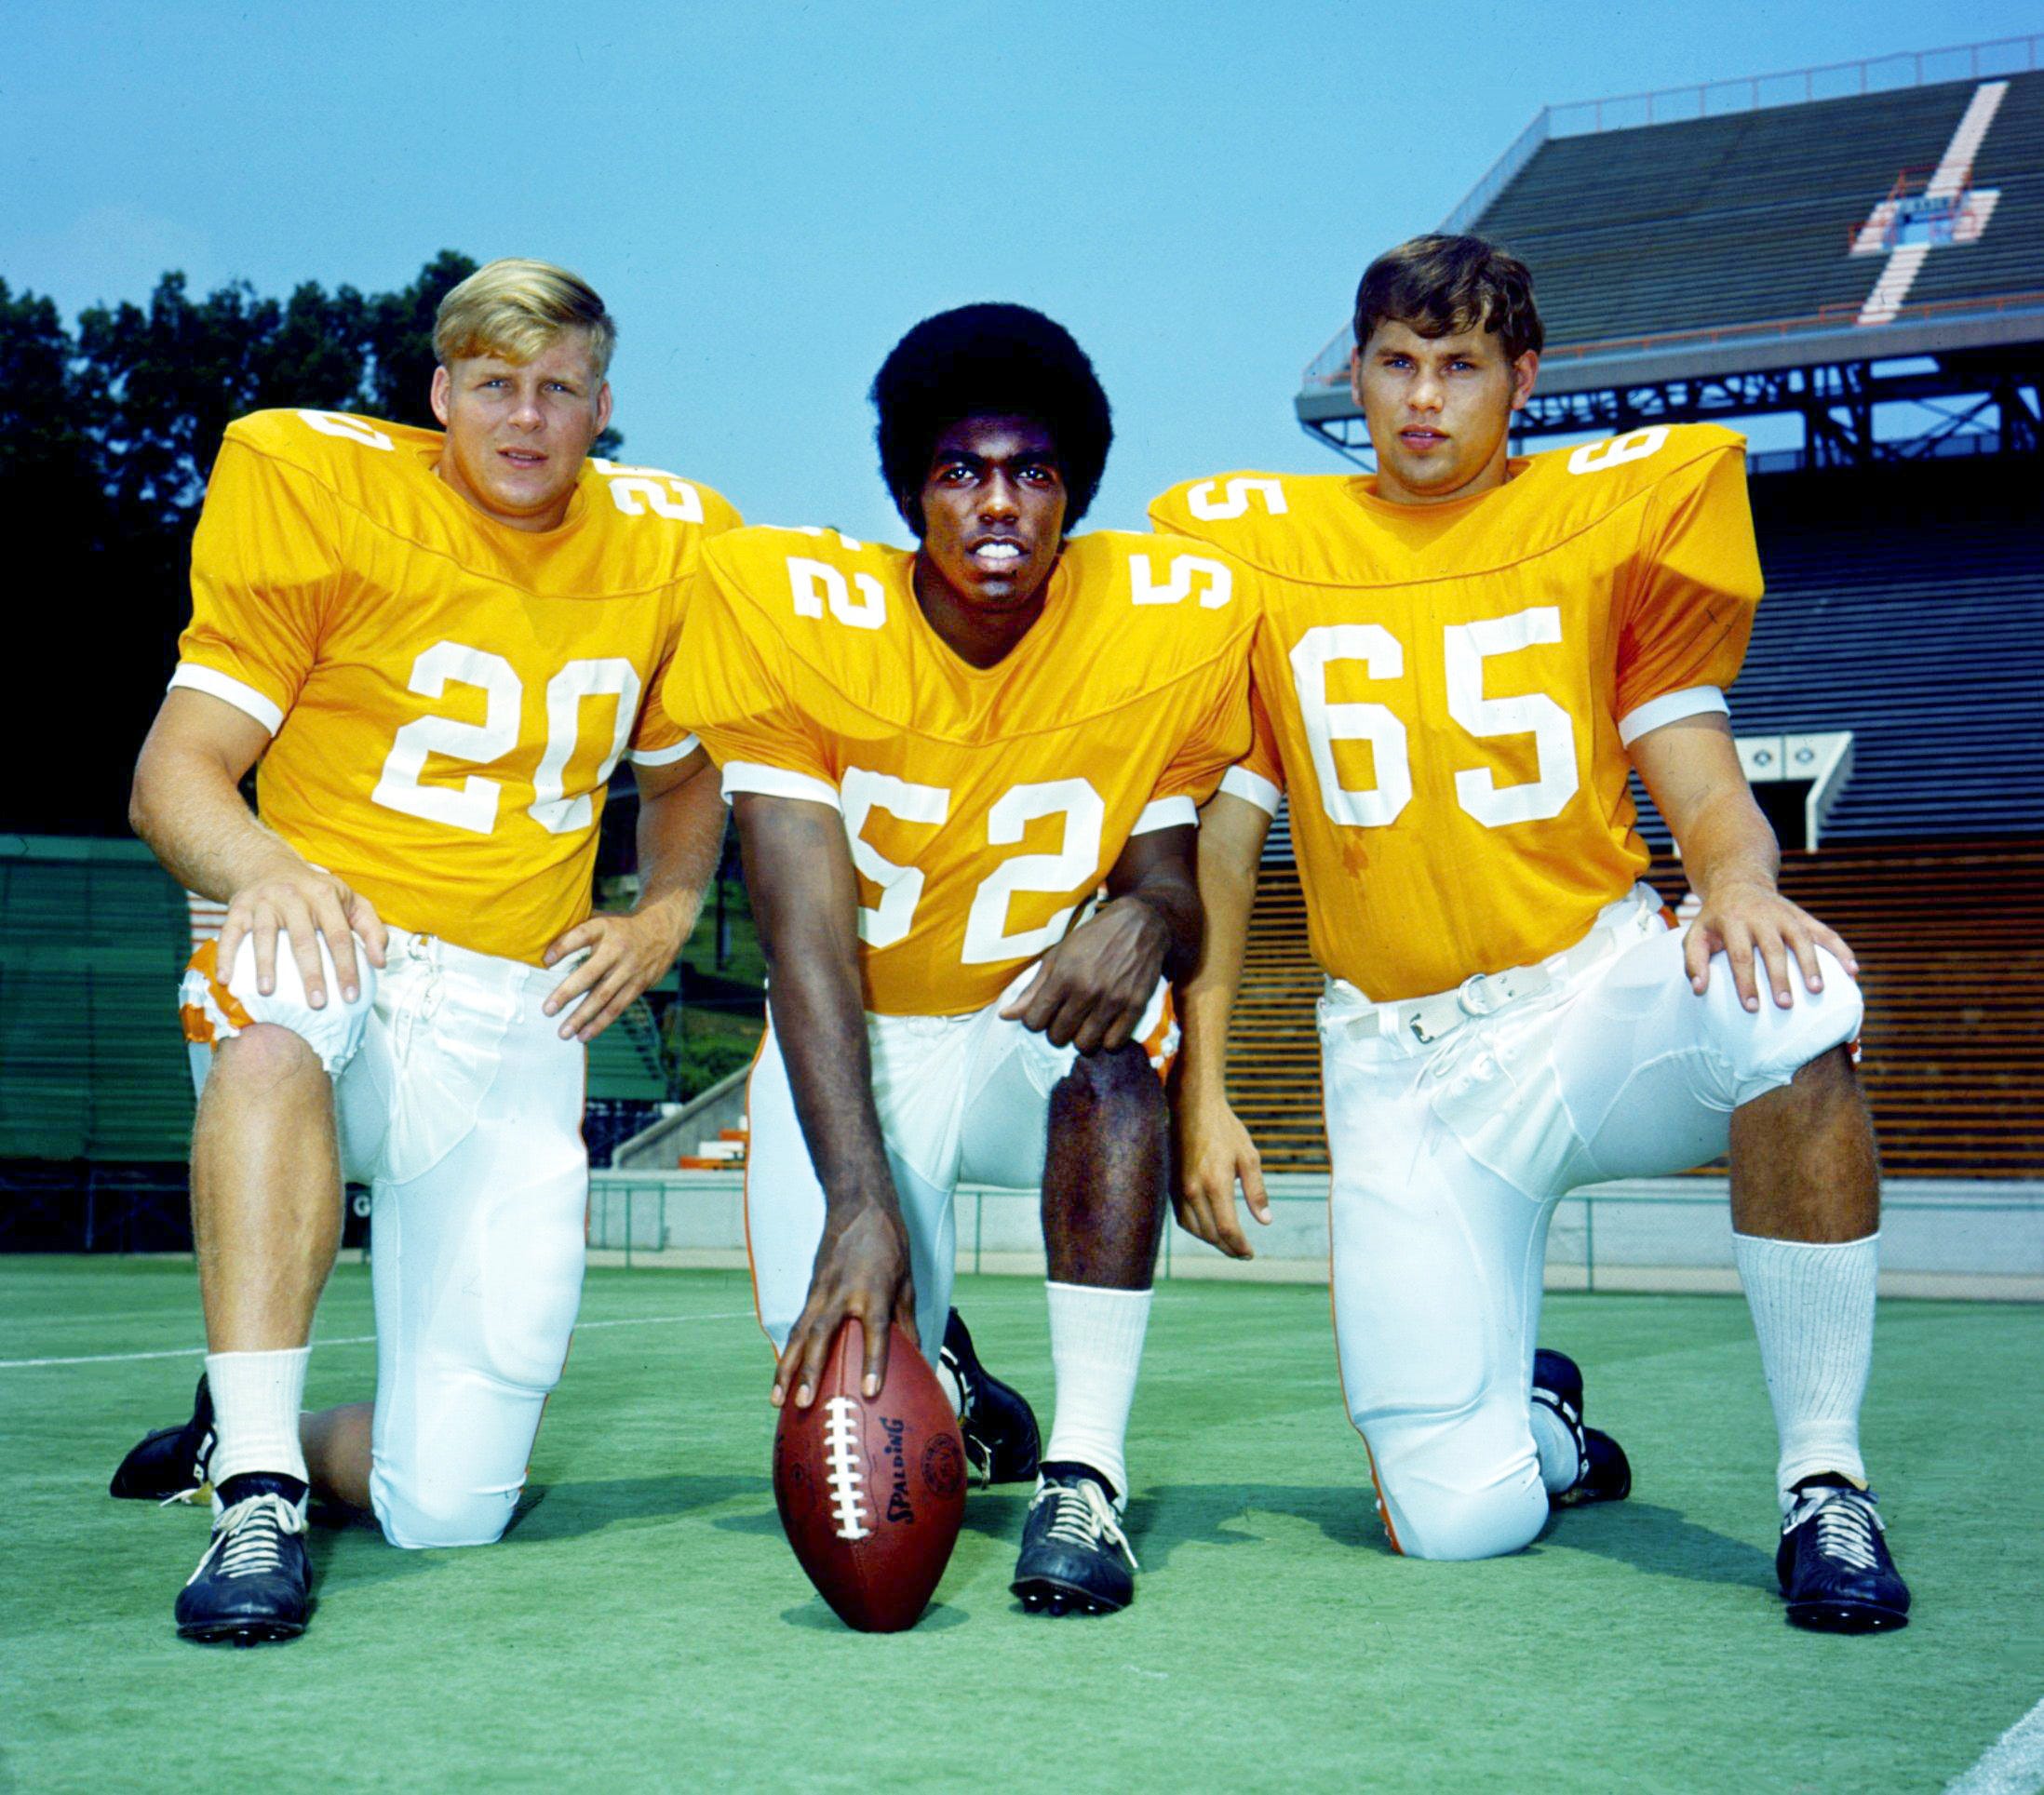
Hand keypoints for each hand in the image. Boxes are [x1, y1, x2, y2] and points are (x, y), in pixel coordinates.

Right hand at [219, 863, 386, 1008]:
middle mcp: (294, 896)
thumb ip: (372, 929)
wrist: (269, 866)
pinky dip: (226, 955)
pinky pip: (230, 933)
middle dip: (311, 973)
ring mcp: (264, 901)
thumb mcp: (351, 901)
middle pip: (303, 939)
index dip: (346, 967)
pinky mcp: (239, 907)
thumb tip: (381, 962)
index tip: (351, 997)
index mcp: (325, 896)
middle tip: (316, 1003)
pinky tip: (226, 979)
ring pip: (264, 935)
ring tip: (267, 992)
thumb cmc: (317, 893)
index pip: (340, 936)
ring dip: (265, 964)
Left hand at [542, 908, 682, 1041]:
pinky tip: (585, 1035)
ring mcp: (630, 969)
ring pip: (604, 996)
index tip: (546, 960)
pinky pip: (618, 1006)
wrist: (664, 929)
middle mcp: (617, 949)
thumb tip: (546, 950)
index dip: (564, 946)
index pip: (581, 935)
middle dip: (567, 993)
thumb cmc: (621, 927)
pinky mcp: (639, 984)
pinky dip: (601, 1022)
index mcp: (604, 927)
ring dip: (583, 1016)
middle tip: (548, 1010)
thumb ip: (579, 932)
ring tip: (564, 1032)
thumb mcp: (603, 920)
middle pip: (590, 973)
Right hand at [772, 1200, 916, 1407]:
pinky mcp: (810, 1290)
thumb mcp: (907, 1281)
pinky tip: (783, 1376)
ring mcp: (821, 1290)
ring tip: (776, 1400)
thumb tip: (919, 1358)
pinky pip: (798, 1325)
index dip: (874, 1361)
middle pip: (822, 1336)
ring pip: (799, 1334)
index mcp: (874, 1290)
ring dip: (787, 1368)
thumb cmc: (890, 1245)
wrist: (858, 1206)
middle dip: (811, 1371)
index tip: (870, 1391)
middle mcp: (843, 1292)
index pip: (875, 1331)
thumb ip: (907, 1321)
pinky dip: (789, 1352)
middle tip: (804, 1403)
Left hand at [999, 896, 1167, 1051]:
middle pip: (1058, 1036)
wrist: (1140, 924)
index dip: (1035, 1020)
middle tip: (1065, 1017)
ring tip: (1084, 1023)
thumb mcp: (1058, 955)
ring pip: (1084, 1044)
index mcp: (1063, 975)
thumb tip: (1005, 1016)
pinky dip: (1106, 1040)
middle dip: (1056, 1030)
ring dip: (1080, 1038)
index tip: (1044, 1012)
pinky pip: (1113, 1043)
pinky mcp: (1136, 1006)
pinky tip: (1105, 1025)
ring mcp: (1113, 1000)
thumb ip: (1032, 988)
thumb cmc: (1093, 937)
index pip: (1034, 1021)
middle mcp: (1087, 990)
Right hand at [1172, 1092, 1269, 1258]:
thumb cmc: (1225, 1129)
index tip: (1250, 1253)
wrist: (1192, 1107)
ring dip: (1211, 1241)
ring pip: (1194, 1229)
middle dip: (1228, 1248)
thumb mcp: (1249, 1157)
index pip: (1228, 1229)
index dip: (1240, 1246)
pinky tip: (1208, 1228)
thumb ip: (1257, 1191)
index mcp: (1216, 1184)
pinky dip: (1196, 1229)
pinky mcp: (1171, 1185)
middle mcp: (1194, 1190)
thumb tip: (1265, 1221)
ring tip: (1228, 1244)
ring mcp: (1179, 1188)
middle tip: (1242, 1253)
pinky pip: (1182, 1217)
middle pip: (1211, 1234)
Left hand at [1684, 876, 1856, 1011]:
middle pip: (1773, 949)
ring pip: (1802, 939)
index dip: (1746, 981)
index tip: (1751, 1008)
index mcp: (1733, 921)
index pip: (1740, 955)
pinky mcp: (1803, 916)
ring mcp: (1786, 915)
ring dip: (1812, 964)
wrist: (1739, 883)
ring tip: (1817, 991)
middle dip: (1779, 978)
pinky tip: (1852, 971)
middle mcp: (1762, 917)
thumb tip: (1699, 990)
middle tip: (1785, 1005)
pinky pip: (1825, 932)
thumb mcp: (1696, 934)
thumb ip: (1693, 961)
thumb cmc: (1715, 920)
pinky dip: (1840, 950)